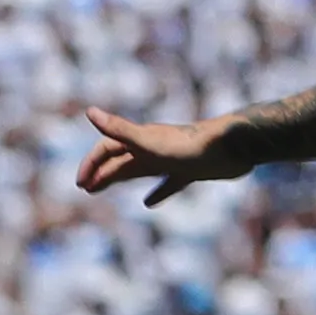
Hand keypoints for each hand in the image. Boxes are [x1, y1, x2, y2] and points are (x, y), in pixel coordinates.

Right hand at [77, 108, 244, 204]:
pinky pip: (169, 183)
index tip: (81, 184)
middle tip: (85, 188)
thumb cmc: (190, 145)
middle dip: (101, 172)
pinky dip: (157, 192)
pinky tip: (149, 203)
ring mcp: (172, 159)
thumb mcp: (148, 142)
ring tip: (102, 189)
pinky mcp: (191, 171)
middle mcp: (154, 147)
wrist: (234, 147)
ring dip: (120, 178)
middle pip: (121, 160)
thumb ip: (119, 129)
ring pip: (139, 170)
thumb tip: (89, 111)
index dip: (92, 164)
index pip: (107, 149)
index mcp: (141, 139)